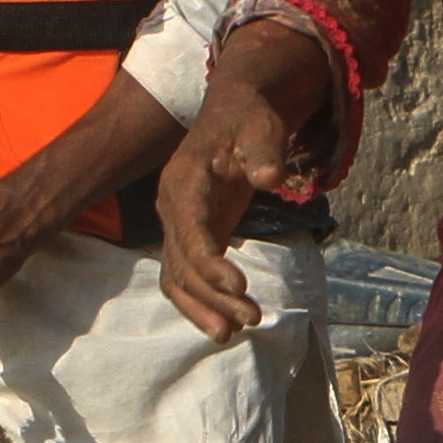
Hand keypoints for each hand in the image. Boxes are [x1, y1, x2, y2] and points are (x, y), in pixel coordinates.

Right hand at [158, 28, 332, 338]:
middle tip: (251, 318)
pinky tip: (223, 322)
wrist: (236, 111)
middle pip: (181, 262)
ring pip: (177, 275)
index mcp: (184, 180)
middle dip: (212, 294)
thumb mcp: (261, 126)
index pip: (190, 230)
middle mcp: (172, 205)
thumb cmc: (250, 118)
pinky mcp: (192, 233)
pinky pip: (184, 274)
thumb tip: (269, 176)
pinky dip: (200, 300)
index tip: (239, 287)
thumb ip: (264, 150)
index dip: (210, 263)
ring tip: (235, 331)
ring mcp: (178, 222)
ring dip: (203, 306)